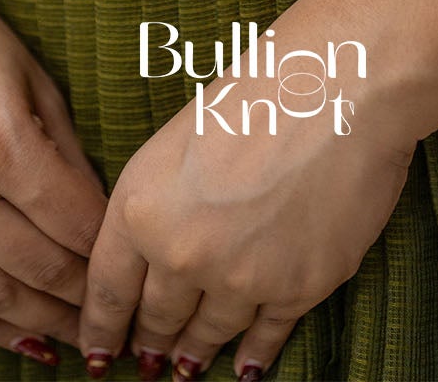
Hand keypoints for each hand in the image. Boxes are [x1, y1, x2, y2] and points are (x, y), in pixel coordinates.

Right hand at [0, 0, 108, 366]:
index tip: (140, 272)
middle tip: (122, 321)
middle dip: (85, 301)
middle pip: (36, 271)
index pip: (74, 225)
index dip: (112, 256)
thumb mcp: (32, 77)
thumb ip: (67, 153)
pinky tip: (23, 336)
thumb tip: (102, 221)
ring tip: (82, 340)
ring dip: (41, 324)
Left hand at [75, 0, 415, 379]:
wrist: (339, 84)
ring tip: (189, 369)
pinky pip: (267, 337)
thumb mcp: (177, 139)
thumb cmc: (258, 89)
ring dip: (196, 354)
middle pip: (156, 319)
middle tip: (147, 363)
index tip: (98, 355)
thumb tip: (155, 251)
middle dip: (149, 343)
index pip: (108, 290)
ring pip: (209, 334)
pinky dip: (254, 355)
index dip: (101, 329)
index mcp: (141, 208)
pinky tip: (247, 368)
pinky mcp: (298, 289)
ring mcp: (242, 279)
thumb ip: (157, 203)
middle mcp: (183, 254)